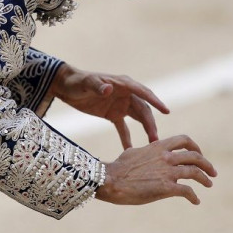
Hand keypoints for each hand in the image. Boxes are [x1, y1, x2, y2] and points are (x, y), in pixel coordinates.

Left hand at [48, 63, 169, 148]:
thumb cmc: (77, 81)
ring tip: (152, 146)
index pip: (143, 93)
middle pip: (143, 110)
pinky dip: (127, 139)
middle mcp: (125, 94)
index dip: (155, 101)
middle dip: (150, 124)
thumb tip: (109, 90)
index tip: (166, 111)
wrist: (66, 86)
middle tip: (156, 140)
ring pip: (138, 119)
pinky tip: (131, 151)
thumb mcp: (86, 83)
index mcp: (123, 84)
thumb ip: (97, 86)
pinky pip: (123, 128)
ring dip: (145, 131)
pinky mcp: (112, 114)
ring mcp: (120, 105)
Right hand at [96, 135, 216, 205]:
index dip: (195, 146)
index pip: (183, 140)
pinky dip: (194, 197)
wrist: (111, 181)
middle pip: (195, 157)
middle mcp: (165, 157)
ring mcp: (167, 172)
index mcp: (157, 147)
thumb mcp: (133, 153)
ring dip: (205, 179)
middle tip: (212, 172)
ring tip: (209, 184)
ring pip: (195, 173)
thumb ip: (146, 152)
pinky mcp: (166, 187)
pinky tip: (195, 201)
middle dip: (207, 164)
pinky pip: (187, 191)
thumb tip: (145, 153)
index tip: (198, 154)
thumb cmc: (118, 168)